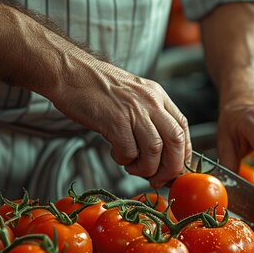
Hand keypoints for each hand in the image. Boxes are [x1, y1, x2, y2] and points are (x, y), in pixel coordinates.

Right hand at [50, 59, 191, 188]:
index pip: (183, 128)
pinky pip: (129, 151)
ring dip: (145, 168)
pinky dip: (124, 160)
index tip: (174, 169)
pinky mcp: (115, 121)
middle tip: (157, 179)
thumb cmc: (97, 89)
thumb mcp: (133, 97)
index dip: (183, 153)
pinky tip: (115, 153)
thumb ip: (148, 118)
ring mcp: (133, 111)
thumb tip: (160, 155)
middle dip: (170, 168)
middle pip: (175, 141)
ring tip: (132, 167)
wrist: (70, 73)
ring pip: (155, 150)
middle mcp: (150, 102)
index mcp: (157, 96)